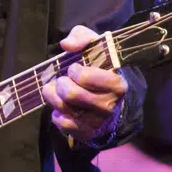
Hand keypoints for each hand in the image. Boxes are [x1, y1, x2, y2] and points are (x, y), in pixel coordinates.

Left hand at [42, 25, 128, 142]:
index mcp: (117, 84)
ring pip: (63, 109)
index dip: (75, 71)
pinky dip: (57, 114)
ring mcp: (98, 122)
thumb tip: (66, 45)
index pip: (85, 77)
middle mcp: (110, 106)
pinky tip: (62, 107)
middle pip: (71, 94)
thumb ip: (81, 37)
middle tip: (63, 80)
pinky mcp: (87, 134)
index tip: (75, 68)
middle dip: (61, 83)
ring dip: (54, 96)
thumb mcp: (94, 46)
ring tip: (58, 90)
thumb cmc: (98, 68)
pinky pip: (62, 124)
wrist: (108, 98)